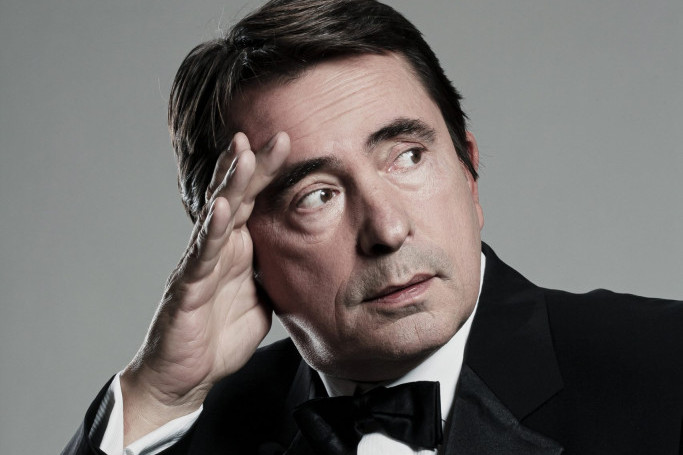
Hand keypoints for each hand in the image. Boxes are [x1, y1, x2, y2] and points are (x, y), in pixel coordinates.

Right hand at [120, 132, 289, 443]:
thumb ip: (276, 273)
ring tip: (241, 153)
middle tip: (272, 135)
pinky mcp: (187, 289)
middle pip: (234, 197)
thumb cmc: (219, 336)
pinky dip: (211, 232)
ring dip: (229, 185)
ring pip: (216, 217)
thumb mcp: (263, 299)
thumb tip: (303, 256)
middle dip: (251, 165)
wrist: (185, 377)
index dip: (267, 172)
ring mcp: (200, 265)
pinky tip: (220, 210)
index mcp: (237, 249)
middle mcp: (217, 249)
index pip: (253, 200)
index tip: (288, 142)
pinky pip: (200, 257)